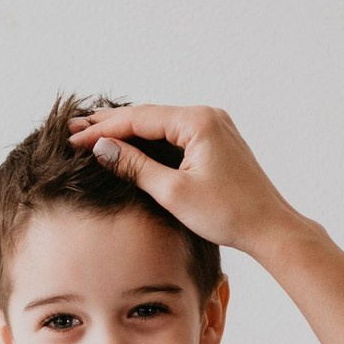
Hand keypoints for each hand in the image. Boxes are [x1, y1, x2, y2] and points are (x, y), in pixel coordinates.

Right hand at [68, 104, 307, 254]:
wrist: (270, 228)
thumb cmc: (228, 214)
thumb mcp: (173, 193)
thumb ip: (135, 167)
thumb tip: (102, 149)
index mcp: (198, 122)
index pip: (139, 119)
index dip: (103, 129)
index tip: (73, 139)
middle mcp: (207, 116)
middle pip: (148, 115)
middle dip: (110, 124)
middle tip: (73, 129)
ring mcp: (213, 127)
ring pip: (160, 124)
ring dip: (128, 132)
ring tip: (92, 134)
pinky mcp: (216, 142)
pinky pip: (174, 135)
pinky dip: (149, 141)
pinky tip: (129, 145)